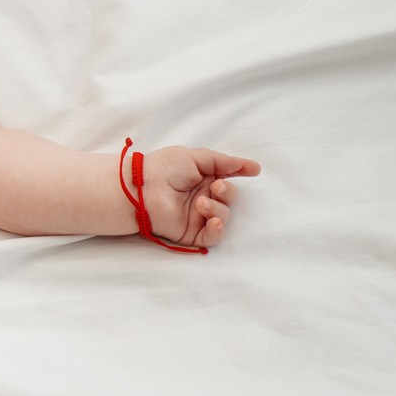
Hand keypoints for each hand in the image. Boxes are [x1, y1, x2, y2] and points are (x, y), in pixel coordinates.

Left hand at [137, 147, 260, 248]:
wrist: (142, 186)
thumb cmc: (165, 167)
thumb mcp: (197, 157)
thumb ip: (225, 162)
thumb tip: (253, 167)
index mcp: (204, 180)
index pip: (228, 180)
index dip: (239, 176)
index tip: (252, 171)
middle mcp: (202, 198)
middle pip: (229, 200)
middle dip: (228, 193)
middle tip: (216, 187)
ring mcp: (196, 217)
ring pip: (222, 218)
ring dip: (218, 209)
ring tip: (201, 202)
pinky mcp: (190, 233)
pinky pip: (211, 237)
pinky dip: (217, 230)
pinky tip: (213, 221)